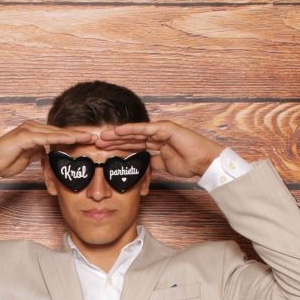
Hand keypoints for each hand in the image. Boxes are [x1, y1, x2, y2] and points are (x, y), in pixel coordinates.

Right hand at [0, 121, 92, 179]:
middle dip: (78, 134)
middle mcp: (32, 127)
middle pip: (60, 131)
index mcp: (35, 131)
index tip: (90, 140)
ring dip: (73, 135)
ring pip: (55, 133)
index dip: (75, 137)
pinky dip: (59, 139)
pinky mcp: (24, 136)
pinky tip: (72, 140)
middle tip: (96, 137)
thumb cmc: (6, 161)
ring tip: (88, 137)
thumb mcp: (28, 157)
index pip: (59, 134)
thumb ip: (39, 153)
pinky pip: (45, 138)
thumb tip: (49, 155)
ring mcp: (28, 130)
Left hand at [96, 121, 224, 178]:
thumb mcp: (163, 167)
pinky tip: (118, 131)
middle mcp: (156, 135)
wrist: (204, 162)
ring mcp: (160, 130)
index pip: (132, 146)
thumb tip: (139, 170)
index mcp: (155, 144)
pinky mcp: (166, 128)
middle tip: (95, 142)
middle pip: (130, 138)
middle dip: (112, 141)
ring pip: (134, 132)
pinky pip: (145, 129)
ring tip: (102, 136)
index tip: (102, 152)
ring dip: (117, 134)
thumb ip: (151, 165)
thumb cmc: (188, 164)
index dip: (117, 148)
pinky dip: (131, 129)